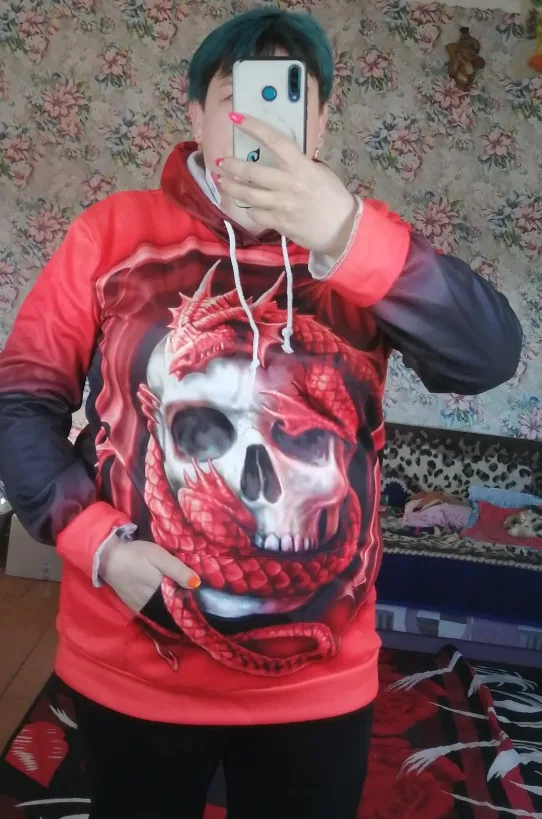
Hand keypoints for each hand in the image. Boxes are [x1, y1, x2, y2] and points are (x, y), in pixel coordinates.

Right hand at [99, 536, 199, 613]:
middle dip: (184, 606)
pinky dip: (160, 609)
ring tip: (183, 600)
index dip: (193, 601)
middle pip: (173, 609)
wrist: (107, 558)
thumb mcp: (158, 555)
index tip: (203, 597)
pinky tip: (165, 602)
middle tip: (196, 599)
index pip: (182, 602)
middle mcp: (151, 604)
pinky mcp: (134, 607)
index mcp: (159, 591)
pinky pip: (151, 613)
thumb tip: (196, 583)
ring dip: (172, 608)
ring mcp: (141, 608)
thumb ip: (177, 569)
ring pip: (162, 613)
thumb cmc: (135, 554)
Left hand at [215, 113, 357, 257]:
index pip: (274, 141)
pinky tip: (246, 205)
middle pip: (252, 172)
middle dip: (232, 166)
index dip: (253, 127)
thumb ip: (298, 165)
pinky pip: (256, 214)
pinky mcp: (279, 223)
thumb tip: (280, 158)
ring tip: (222, 182)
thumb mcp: (319, 173)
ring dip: (232, 187)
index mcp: (300, 166)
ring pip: (248, 195)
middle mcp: (288, 184)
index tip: (235, 118)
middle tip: (220, 162)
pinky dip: (249, 209)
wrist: (343, 228)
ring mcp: (282, 205)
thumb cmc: (333, 197)